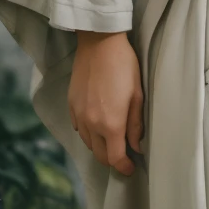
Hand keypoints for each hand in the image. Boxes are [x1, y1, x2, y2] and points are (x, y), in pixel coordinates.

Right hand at [68, 31, 143, 175]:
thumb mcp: (137, 93)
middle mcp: (92, 124)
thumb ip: (135, 123)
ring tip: (111, 138)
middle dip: (112, 159)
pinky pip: (79, 128)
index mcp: (111, 123)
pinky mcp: (71, 104)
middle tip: (123, 154)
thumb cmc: (123, 64)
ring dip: (100, 146)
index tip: (131, 167)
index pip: (115, 158)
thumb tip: (136, 145)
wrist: (99, 42)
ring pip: (88, 143)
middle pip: (99, 155)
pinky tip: (97, 124)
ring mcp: (79, 115)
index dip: (124, 167)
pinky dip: (88, 132)